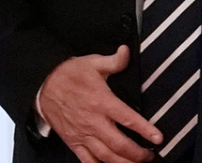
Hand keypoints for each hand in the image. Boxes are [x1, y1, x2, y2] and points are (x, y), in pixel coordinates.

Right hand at [39, 45, 162, 162]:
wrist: (42, 85)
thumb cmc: (68, 74)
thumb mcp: (93, 63)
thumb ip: (115, 61)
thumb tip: (127, 51)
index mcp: (102, 102)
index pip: (128, 119)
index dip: (145, 130)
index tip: (159, 138)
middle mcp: (93, 122)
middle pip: (119, 144)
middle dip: (137, 154)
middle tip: (150, 155)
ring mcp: (82, 134)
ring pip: (105, 156)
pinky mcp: (73, 141)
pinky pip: (86, 160)